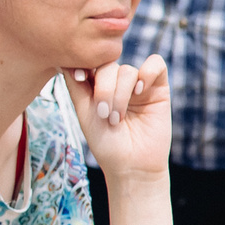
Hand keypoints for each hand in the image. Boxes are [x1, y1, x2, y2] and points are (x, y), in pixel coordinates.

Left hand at [65, 57, 170, 180]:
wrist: (132, 165)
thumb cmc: (106, 143)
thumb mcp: (84, 112)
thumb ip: (76, 85)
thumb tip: (66, 58)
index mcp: (96, 86)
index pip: (90, 63)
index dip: (84, 65)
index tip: (79, 77)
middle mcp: (117, 83)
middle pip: (107, 66)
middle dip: (104, 90)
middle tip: (105, 115)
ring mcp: (138, 84)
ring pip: (127, 70)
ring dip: (121, 94)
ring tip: (119, 118)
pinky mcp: (159, 88)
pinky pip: (156, 64)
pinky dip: (147, 73)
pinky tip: (140, 91)